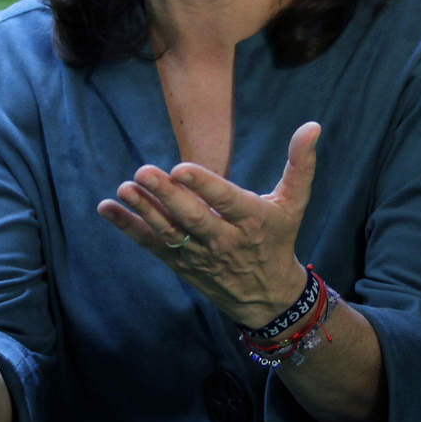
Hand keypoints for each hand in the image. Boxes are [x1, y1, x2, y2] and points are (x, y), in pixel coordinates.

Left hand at [96, 122, 320, 328]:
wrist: (266, 296)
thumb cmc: (278, 238)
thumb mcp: (294, 203)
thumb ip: (300, 164)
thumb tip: (313, 125)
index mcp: (252, 220)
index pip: (225, 201)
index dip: (204, 186)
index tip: (181, 168)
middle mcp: (223, 240)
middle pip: (192, 218)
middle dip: (166, 197)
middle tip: (142, 172)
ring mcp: (198, 254)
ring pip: (168, 232)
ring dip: (143, 210)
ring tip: (124, 188)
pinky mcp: (180, 263)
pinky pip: (151, 245)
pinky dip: (128, 228)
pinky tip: (107, 208)